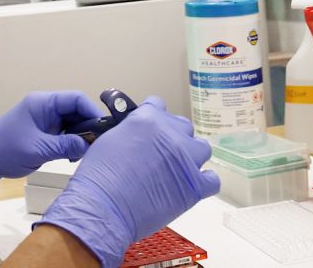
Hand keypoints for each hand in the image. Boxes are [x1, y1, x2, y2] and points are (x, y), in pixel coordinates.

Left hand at [0, 91, 101, 181]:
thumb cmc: (4, 149)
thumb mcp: (37, 149)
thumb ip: (64, 146)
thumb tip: (89, 145)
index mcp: (43, 103)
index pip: (76, 99)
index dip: (92, 111)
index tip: (103, 129)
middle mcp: (46, 108)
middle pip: (77, 111)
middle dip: (88, 126)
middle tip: (96, 145)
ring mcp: (46, 120)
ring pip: (73, 123)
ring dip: (81, 137)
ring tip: (83, 153)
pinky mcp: (45, 132)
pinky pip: (66, 133)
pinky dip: (72, 143)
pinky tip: (74, 155)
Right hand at [35, 96, 218, 266]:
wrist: (105, 207)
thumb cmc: (100, 179)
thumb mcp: (109, 139)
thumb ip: (131, 130)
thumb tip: (138, 135)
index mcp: (148, 119)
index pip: (158, 105)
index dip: (154, 117)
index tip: (152, 126)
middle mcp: (171, 134)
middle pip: (183, 126)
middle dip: (174, 136)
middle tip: (162, 151)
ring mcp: (186, 159)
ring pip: (202, 148)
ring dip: (191, 155)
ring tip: (178, 168)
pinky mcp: (195, 185)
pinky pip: (212, 179)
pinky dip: (204, 181)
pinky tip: (192, 184)